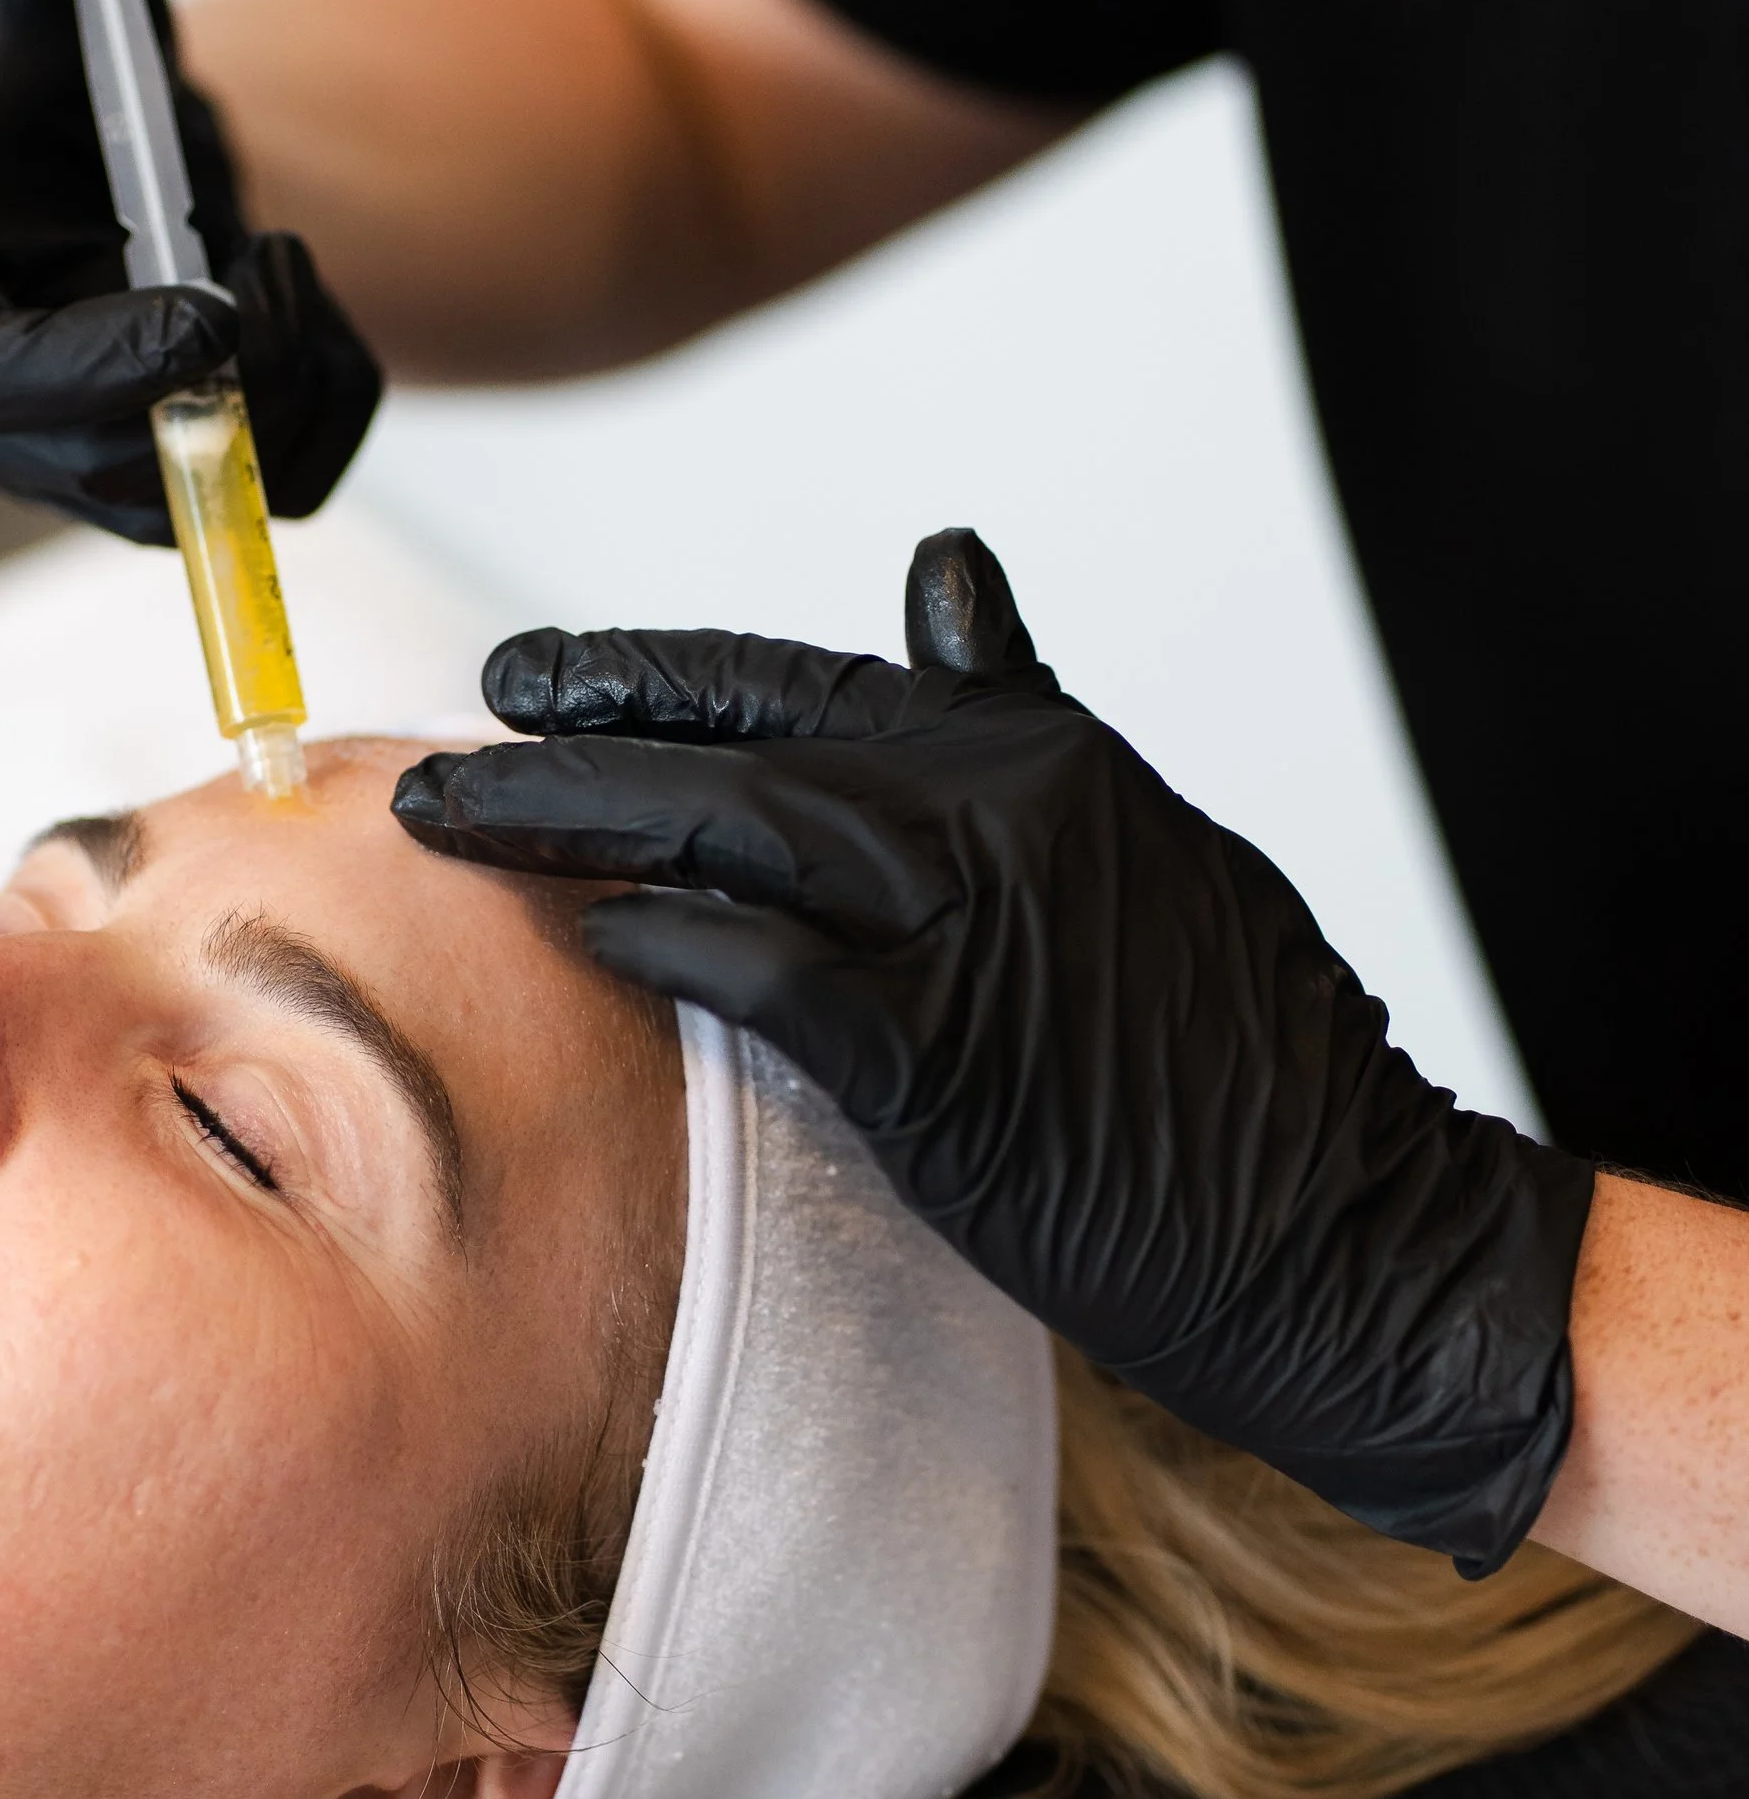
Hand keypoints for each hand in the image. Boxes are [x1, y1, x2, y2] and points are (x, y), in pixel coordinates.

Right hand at [0, 0, 380, 541]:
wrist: (125, 166)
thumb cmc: (60, 77)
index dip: (83, 367)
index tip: (204, 328)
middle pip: (87, 457)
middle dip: (211, 375)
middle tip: (278, 264)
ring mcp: (60, 466)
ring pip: (194, 488)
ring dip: (277, 380)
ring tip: (281, 259)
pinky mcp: (161, 492)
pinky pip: (273, 492)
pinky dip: (322, 402)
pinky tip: (305, 307)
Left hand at [393, 531, 1595, 1569]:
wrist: (1348, 1225)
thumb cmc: (1248, 1066)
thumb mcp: (1145, 841)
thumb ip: (1019, 716)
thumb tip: (942, 573)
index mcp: (1037, 753)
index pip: (800, 680)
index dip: (656, 672)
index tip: (544, 673)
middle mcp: (995, 805)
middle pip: (733, 746)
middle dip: (574, 736)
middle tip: (455, 740)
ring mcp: (968, 919)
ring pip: (724, 830)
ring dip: (568, 818)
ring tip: (451, 818)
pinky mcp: (942, 1050)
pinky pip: (764, 970)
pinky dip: (667, 943)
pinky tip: (587, 940)